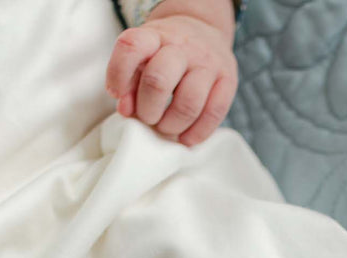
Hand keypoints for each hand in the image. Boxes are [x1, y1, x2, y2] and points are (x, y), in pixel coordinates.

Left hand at [104, 3, 238, 147]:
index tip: (118, 95)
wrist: (201, 30)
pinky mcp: (228, 79)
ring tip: (165, 127)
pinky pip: (214, 113)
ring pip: (188, 103)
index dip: (118, 75)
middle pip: (158, 81)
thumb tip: (126, 110)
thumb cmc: (163, 54)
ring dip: (171, 126)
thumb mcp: (141, 58)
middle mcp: (183, 46)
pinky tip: (185, 138)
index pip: (131, 46)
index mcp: (155, 36)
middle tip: (148, 118)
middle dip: (147, 111)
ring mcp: (208, 62)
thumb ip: (128, 83)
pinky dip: (196, 133)